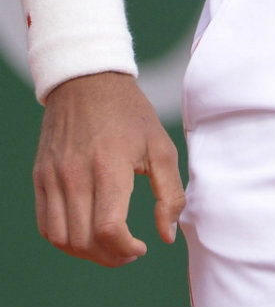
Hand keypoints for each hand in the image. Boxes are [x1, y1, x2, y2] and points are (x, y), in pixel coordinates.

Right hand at [33, 72, 184, 267]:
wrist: (87, 80)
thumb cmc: (130, 113)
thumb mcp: (161, 145)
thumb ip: (170, 192)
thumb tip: (167, 235)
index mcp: (109, 164)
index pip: (108, 228)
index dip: (125, 249)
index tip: (141, 248)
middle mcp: (75, 173)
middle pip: (84, 240)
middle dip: (110, 257)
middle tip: (128, 252)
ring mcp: (53, 177)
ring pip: (62, 239)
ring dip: (87, 254)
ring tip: (108, 247)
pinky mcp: (40, 177)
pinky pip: (46, 226)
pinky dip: (65, 241)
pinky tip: (86, 234)